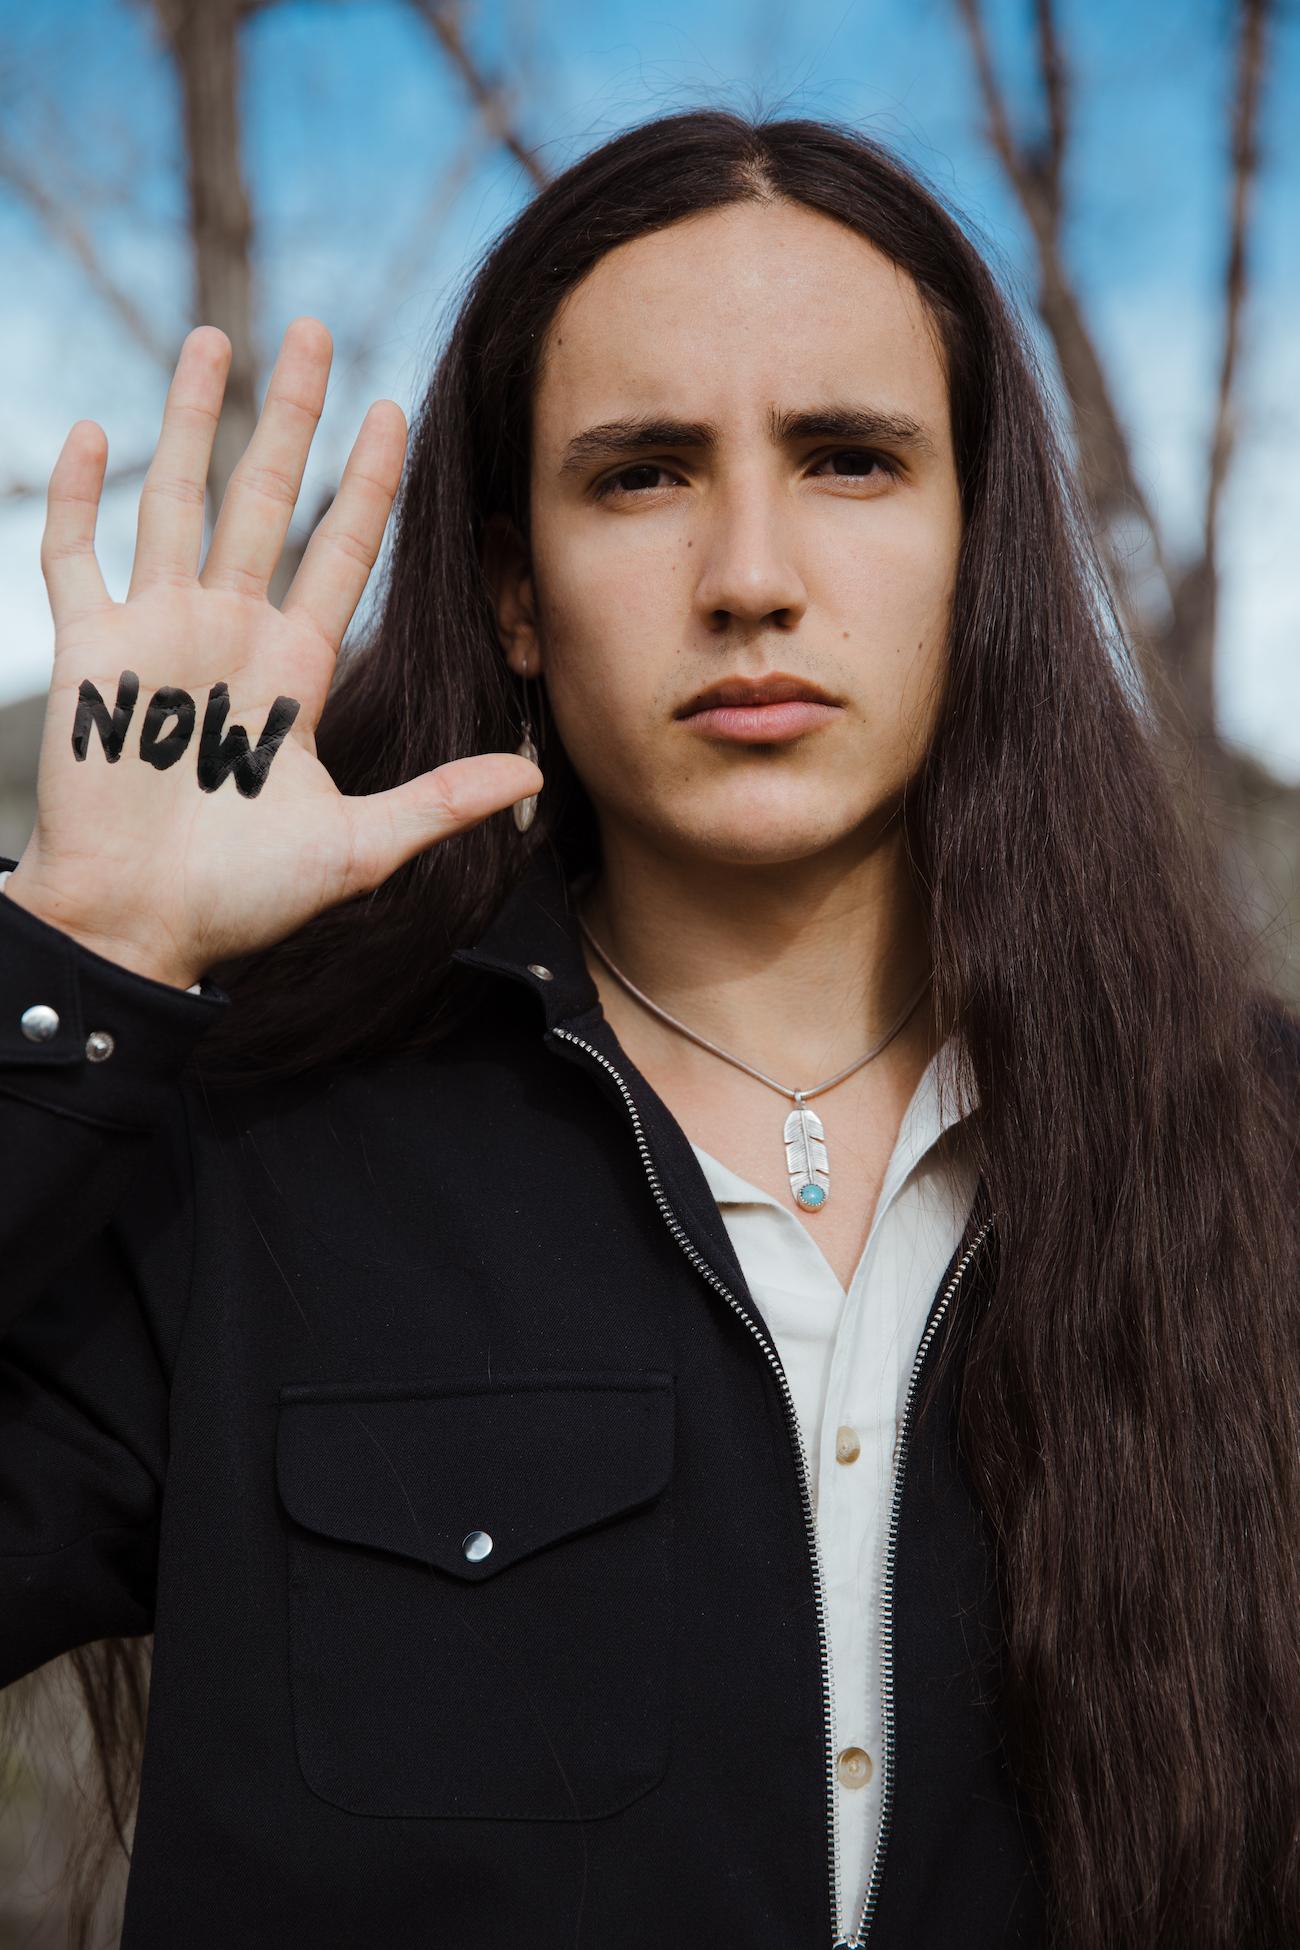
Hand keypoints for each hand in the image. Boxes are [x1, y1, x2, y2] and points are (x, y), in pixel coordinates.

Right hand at [6, 318, 541, 988]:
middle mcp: (231, 634)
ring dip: (190, 420)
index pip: (342, 550)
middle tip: (315, 330)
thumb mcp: (360, 845)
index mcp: (295, 667)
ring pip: (175, 501)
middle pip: (266, 499)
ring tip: (214, 336)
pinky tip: (94, 432)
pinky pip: (76, 557)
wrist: (142, 927)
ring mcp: (158, 636)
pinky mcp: (91, 654)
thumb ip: (441, 802)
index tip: (394, 409)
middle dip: (291, 417)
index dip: (368, 482)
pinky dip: (77, 498)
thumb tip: (536, 777)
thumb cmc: (245, 897)